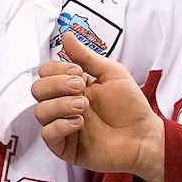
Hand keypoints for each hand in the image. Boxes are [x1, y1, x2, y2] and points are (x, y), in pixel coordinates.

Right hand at [32, 33, 165, 181]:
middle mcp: (61, 105)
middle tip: (80, 88)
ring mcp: (61, 125)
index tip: (78, 71)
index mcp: (69, 86)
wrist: (145, 136)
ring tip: (84, 106)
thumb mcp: (111, 74)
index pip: (44, 73)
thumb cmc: (130, 106)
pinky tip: (79, 123)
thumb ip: (86, 56)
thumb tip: (66, 35)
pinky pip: (47, 134)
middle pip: (37, 89)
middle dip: (57, 85)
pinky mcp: (64, 147)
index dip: (56, 70)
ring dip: (61, 104)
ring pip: (40, 111)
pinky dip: (60, 125)